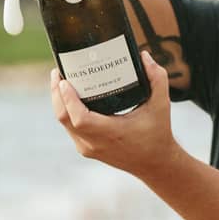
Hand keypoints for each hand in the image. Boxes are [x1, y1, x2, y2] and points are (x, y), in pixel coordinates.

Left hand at [50, 50, 179, 178]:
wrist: (155, 164)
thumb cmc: (158, 134)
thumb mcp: (161, 105)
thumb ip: (157, 79)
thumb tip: (144, 55)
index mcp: (111, 133)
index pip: (80, 118)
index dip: (68, 99)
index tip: (64, 80)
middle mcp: (95, 143)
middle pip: (64, 118)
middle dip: (57, 94)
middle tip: (58, 71)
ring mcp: (88, 148)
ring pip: (64, 123)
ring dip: (58, 101)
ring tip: (60, 80)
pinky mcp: (86, 149)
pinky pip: (69, 128)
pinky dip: (65, 111)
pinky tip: (67, 96)